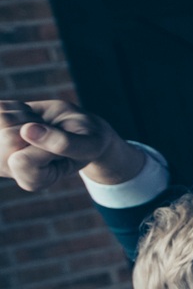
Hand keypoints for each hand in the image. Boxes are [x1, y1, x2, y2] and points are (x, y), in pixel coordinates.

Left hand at [0, 98, 128, 190]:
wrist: (76, 127)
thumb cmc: (85, 140)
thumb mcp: (88, 144)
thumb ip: (64, 143)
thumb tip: (26, 130)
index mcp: (33, 181)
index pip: (21, 161)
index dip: (44, 144)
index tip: (60, 144)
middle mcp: (8, 168)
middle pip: (8, 137)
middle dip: (34, 125)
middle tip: (50, 131)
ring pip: (2, 120)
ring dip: (26, 116)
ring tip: (41, 125)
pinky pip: (0, 108)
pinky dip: (18, 107)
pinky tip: (29, 118)